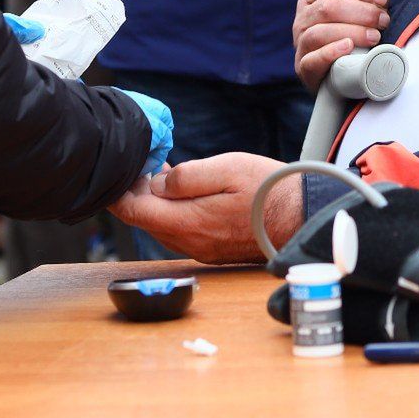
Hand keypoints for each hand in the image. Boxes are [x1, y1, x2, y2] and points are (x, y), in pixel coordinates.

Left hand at [110, 152, 298, 262]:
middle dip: (136, 196)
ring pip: (162, 228)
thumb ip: (187, 177)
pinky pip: (181, 233)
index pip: (134, 212)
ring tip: (161, 176)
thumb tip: (157, 183)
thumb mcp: (227, 168)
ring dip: (155, 205)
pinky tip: (183, 195)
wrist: (302, 218)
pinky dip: (173, 214)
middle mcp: (190, 243)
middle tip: (141, 167)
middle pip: (145, 221)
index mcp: (188, 222)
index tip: (115, 172)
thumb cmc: (268, 189)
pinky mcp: (213, 250)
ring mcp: (202, 250)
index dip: (118, 193)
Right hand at [293, 0, 407, 90]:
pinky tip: (348, 49)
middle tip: (383, 20)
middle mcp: (303, 17)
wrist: (344, 73)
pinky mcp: (304, 68)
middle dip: (360, 12)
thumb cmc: (356, 29)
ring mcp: (301, 43)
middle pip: (328, 7)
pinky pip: (312, 59)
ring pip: (320, 31)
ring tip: (375, 37)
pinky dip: (331, 52)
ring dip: (352, 32)